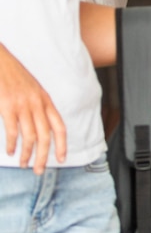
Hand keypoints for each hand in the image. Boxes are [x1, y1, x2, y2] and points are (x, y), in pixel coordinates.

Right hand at [0, 45, 65, 174]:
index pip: (59, 127)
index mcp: (46, 101)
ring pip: (30, 137)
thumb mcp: (33, 91)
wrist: (1, 61)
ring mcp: (23, 106)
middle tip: (38, 171)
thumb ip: (39, 107)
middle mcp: (38, 105)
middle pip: (46, 137)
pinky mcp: (8, 106)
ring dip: (27, 154)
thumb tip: (41, 126)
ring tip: (23, 164)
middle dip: (43, 156)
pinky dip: (13, 144)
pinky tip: (11, 152)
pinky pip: (13, 131)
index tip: (61, 159)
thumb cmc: (15, 77)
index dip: (62, 145)